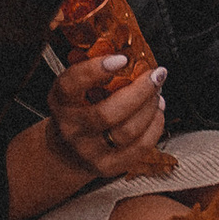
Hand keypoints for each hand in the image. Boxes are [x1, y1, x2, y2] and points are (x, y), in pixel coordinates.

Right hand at [48, 52, 167, 181]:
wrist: (67, 152)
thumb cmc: (77, 111)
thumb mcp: (75, 89)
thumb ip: (94, 72)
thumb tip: (132, 53)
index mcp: (61, 102)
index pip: (71, 85)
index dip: (96, 70)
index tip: (121, 59)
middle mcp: (72, 128)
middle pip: (108, 113)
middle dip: (140, 91)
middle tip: (156, 75)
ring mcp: (90, 151)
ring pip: (128, 131)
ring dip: (150, 108)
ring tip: (157, 92)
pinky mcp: (108, 166)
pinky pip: (139, 148)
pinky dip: (154, 126)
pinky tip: (156, 112)